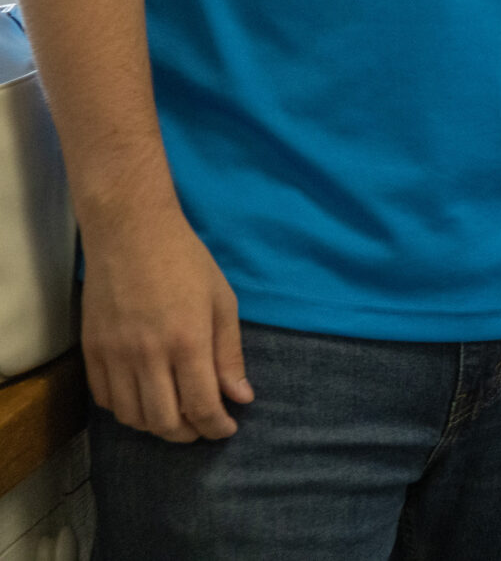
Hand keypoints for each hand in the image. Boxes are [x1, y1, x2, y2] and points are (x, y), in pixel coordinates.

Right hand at [79, 200, 252, 441]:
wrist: (131, 234)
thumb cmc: (187, 263)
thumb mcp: (222, 302)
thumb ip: (229, 354)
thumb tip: (240, 398)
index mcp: (187, 342)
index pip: (201, 406)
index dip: (217, 427)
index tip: (227, 428)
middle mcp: (147, 356)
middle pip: (163, 422)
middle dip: (188, 434)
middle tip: (203, 427)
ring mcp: (114, 356)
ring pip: (131, 417)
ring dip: (156, 426)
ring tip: (176, 416)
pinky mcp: (90, 352)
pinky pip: (105, 400)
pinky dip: (126, 410)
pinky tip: (145, 399)